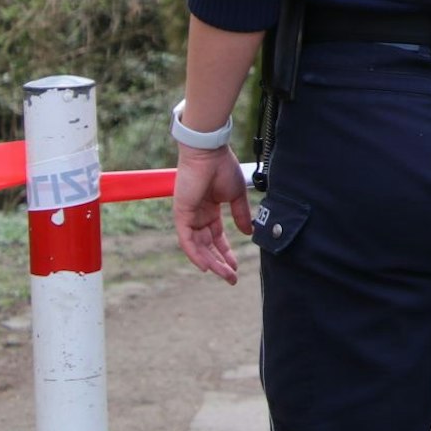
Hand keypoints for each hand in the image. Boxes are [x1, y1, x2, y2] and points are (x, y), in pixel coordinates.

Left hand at [173, 144, 253, 283]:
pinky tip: (207, 266)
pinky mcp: (182, 214)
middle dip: (220, 262)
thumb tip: (248, 233)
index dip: (226, 252)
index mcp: (209, 210)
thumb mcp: (236, 196)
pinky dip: (195, 254)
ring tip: (225, 274)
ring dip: (211, 262)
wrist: (209, 152)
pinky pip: (186, 240)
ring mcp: (188, 216)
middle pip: (207, 246)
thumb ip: (241, 215)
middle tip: (231, 278)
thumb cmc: (222, 167)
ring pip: (198, 247)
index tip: (236, 266)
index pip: (216, 237)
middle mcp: (197, 215)